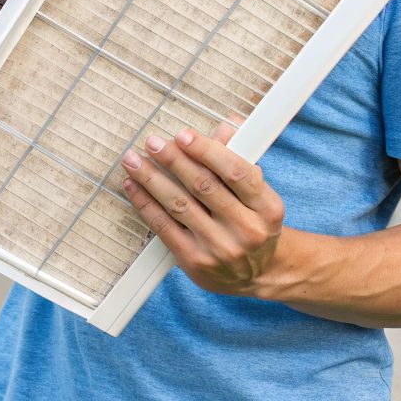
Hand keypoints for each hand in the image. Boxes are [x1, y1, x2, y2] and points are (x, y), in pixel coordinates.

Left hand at [119, 123, 285, 296]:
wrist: (259, 273)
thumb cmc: (254, 223)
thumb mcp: (258, 194)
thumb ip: (239, 159)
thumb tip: (226, 127)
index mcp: (268, 207)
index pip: (236, 172)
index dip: (207, 151)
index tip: (183, 134)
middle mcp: (247, 229)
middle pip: (204, 186)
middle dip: (173, 160)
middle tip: (152, 142)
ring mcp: (220, 248)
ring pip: (179, 205)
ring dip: (151, 179)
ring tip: (133, 159)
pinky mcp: (195, 261)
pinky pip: (164, 226)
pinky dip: (145, 203)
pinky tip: (133, 186)